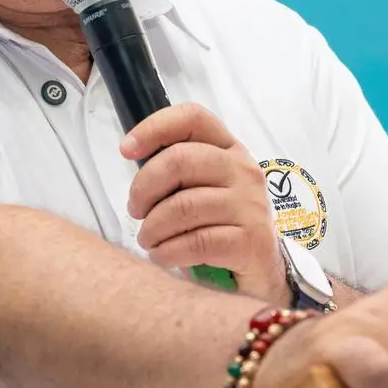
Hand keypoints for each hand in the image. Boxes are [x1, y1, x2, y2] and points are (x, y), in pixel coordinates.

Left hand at [121, 103, 288, 305]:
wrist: (261, 270)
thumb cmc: (219, 224)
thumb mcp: (201, 188)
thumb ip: (174, 170)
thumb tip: (132, 156)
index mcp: (228, 149)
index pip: (193, 117)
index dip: (154, 128)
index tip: (126, 151)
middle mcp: (243, 170)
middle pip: (180, 160)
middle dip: (144, 188)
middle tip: (136, 211)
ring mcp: (250, 205)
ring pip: (183, 206)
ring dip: (152, 228)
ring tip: (148, 240)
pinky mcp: (251, 240)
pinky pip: (196, 242)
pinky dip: (167, 252)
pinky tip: (162, 257)